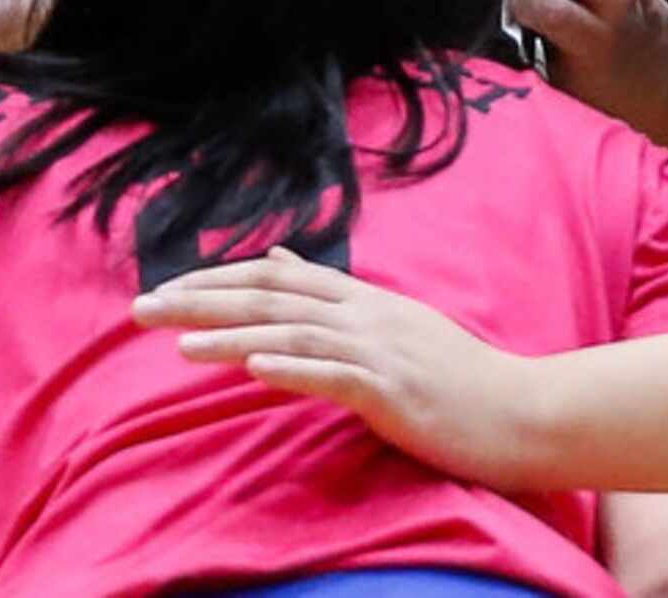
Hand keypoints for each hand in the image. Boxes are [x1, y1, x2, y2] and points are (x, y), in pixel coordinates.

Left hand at [132, 247, 549, 491]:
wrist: (525, 412)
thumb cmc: (458, 377)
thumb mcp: (392, 322)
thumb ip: (332, 294)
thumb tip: (277, 256)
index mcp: (362, 299)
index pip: (276, 274)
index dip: (216, 276)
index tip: (166, 286)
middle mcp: (366, 314)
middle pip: (271, 295)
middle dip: (202, 299)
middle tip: (141, 307)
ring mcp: (381, 350)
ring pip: (293, 332)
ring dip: (231, 336)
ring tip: (177, 344)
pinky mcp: (394, 392)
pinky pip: (335, 376)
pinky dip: (292, 368)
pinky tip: (253, 367)